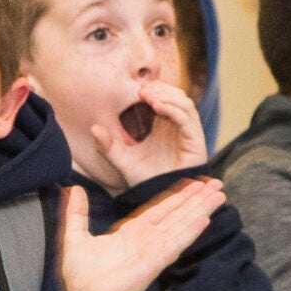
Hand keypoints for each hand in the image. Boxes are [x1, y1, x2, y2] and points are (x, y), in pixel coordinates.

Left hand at [57, 179, 226, 290]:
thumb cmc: (79, 277)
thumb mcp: (75, 236)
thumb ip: (76, 213)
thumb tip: (74, 189)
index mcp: (132, 234)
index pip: (160, 210)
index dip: (177, 197)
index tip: (193, 184)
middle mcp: (147, 241)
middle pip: (177, 215)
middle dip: (196, 200)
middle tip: (216, 184)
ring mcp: (152, 251)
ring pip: (181, 226)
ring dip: (200, 210)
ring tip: (218, 196)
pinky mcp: (153, 263)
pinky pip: (174, 243)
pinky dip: (189, 231)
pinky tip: (204, 219)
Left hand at [91, 82, 208, 190]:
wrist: (159, 201)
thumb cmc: (145, 182)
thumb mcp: (122, 161)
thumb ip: (108, 147)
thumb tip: (94, 128)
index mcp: (164, 127)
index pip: (165, 98)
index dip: (154, 89)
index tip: (137, 89)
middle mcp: (178, 128)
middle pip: (177, 96)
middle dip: (161, 89)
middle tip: (142, 90)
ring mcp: (188, 134)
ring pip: (185, 103)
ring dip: (168, 96)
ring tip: (149, 96)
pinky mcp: (195, 142)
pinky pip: (188, 119)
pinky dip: (174, 109)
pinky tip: (157, 107)